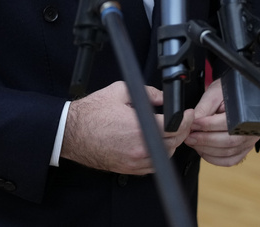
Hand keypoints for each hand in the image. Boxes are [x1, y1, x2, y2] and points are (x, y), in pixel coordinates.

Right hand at [61, 81, 194, 174]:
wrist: (71, 132)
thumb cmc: (92, 112)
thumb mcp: (122, 91)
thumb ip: (149, 93)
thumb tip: (164, 98)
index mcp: (140, 128)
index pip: (175, 127)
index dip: (185, 119)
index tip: (187, 113)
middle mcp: (140, 148)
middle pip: (174, 143)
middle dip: (181, 130)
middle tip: (180, 120)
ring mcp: (134, 161)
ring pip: (165, 156)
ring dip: (171, 143)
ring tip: (168, 130)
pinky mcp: (128, 169)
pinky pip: (152, 166)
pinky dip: (158, 155)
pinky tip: (154, 143)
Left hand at [184, 78, 259, 166]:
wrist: (240, 94)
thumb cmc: (228, 92)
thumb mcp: (215, 93)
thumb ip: (205, 107)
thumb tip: (193, 121)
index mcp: (246, 113)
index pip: (226, 123)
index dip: (206, 125)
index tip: (192, 125)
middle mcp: (251, 129)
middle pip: (228, 141)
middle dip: (205, 140)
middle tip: (189, 137)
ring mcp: (249, 141)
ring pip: (228, 153)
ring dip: (207, 150)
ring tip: (193, 142)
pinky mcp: (244, 149)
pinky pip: (230, 160)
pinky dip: (215, 159)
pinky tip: (203, 151)